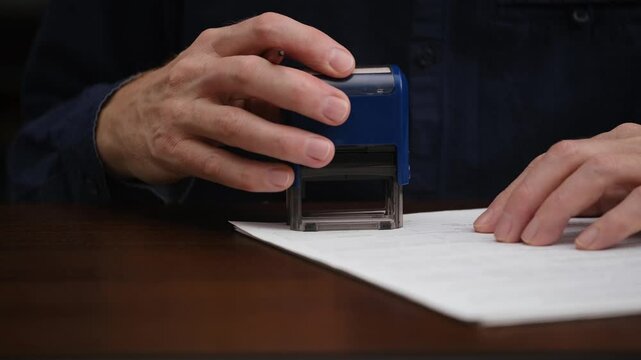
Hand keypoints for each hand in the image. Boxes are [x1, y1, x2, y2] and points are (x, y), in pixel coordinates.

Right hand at [97, 12, 353, 191]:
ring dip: (282, 140)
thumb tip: (325, 94)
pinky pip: (216, 164)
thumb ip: (266, 75)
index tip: (342, 65)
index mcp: (218, 46)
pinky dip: (251, 173)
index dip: (307, 43)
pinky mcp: (173, 149)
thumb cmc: (189, 93)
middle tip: (338, 112)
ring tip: (320, 153)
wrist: (123, 121)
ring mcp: (182, 112)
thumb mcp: (221, 68)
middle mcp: (198, 73)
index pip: (266, 29)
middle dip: (300, 92)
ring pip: (235, 124)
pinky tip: (281, 178)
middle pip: (251, 75)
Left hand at [474, 123, 640, 249]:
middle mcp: (626, 143)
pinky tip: (585, 243)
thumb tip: (532, 223)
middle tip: (503, 235)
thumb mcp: (621, 190)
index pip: (550, 161)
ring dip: (555, 207)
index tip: (487, 223)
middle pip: (563, 158)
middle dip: (525, 196)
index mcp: (610, 144)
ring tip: (533, 239)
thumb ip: (585, 198)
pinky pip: (640, 201)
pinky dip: (610, 222)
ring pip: (594, 171)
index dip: (515, 191)